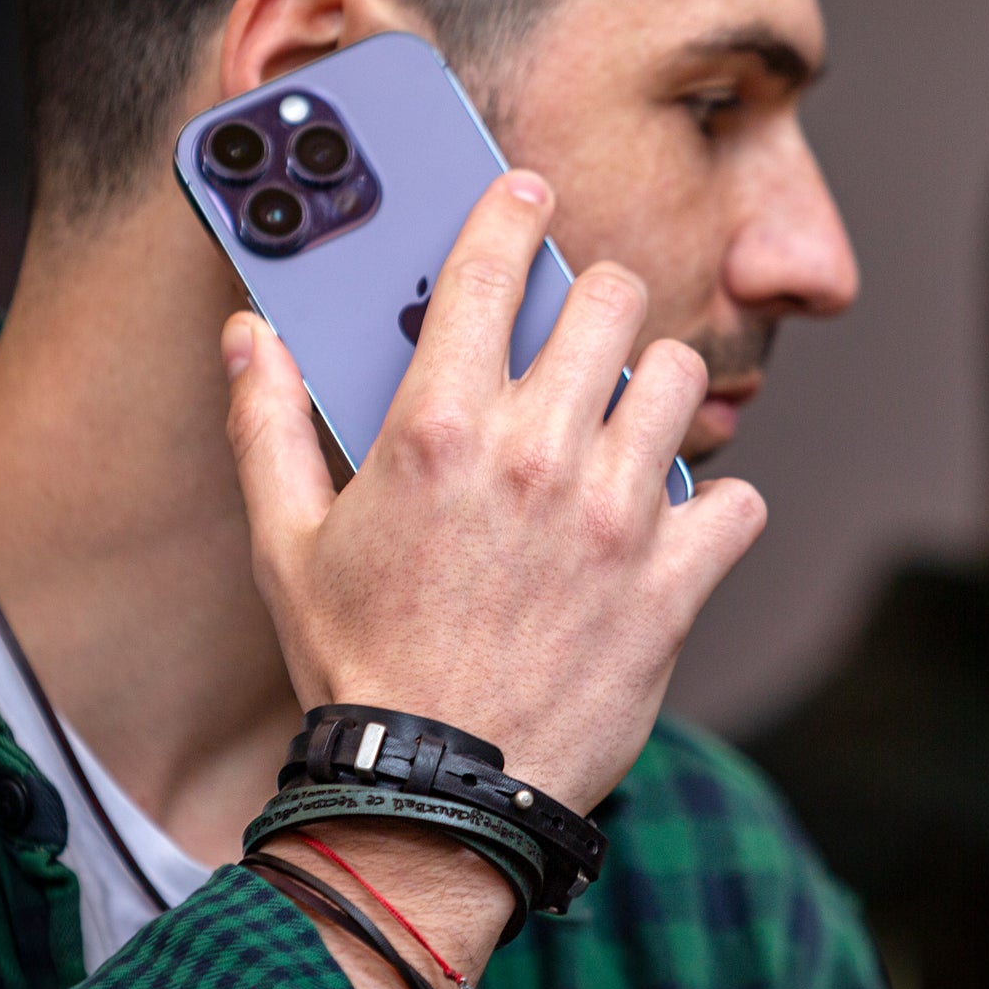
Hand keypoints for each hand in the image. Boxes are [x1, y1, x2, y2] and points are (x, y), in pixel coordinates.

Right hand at [221, 169, 765, 817]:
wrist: (434, 795)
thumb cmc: (359, 664)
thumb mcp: (286, 543)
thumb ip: (266, 425)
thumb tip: (251, 336)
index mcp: (440, 429)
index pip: (486, 268)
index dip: (510, 209)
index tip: (526, 193)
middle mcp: (537, 453)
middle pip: (610, 300)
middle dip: (595, 298)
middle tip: (579, 329)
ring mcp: (617, 515)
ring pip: (678, 378)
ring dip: (654, 385)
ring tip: (626, 420)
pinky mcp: (673, 583)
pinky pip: (736, 503)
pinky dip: (715, 507)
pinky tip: (677, 524)